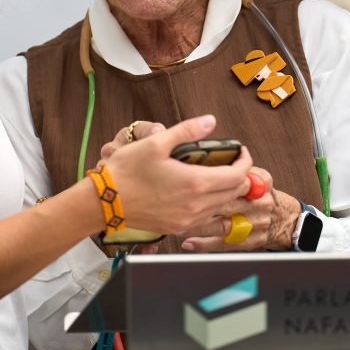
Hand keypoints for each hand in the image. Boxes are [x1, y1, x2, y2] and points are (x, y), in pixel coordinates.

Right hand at [102, 115, 252, 235]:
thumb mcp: (156, 142)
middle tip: (231, 160)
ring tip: (216, 173)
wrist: (104, 202)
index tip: (240, 151)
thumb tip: (209, 121)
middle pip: (234, 192)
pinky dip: (211, 203)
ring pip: (222, 206)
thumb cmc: (126, 172)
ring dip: (226, 190)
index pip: (238, 175)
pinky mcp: (177, 228)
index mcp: (195, 184)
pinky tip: (198, 191)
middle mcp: (196, 206)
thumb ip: (187, 131)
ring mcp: (187, 220)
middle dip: (238, 175)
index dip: (245, 161)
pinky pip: (206, 217)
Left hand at [178, 166, 300, 251]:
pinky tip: (188, 242)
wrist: (286, 220)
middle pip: (227, 201)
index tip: (191, 176)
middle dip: (200, 202)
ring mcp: (256, 224)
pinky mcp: (251, 241)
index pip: (237, 177)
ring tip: (176, 223)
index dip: (214, 176)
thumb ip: (238, 167)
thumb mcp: (258, 174)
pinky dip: (205, 244)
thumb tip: (208, 154)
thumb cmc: (262, 194)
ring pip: (223, 224)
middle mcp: (260, 203)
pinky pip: (225, 244)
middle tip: (177, 202)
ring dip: (198, 225)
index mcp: (261, 181)